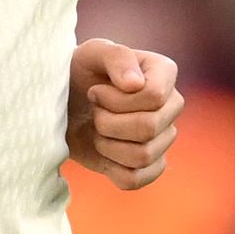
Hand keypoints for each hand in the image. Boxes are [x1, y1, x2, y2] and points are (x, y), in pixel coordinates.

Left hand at [67, 38, 181, 189]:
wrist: (64, 103)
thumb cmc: (79, 72)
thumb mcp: (90, 54)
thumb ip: (116, 57)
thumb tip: (136, 84)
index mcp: (164, 73)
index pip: (154, 96)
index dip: (116, 100)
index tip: (94, 91)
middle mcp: (171, 105)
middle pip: (149, 128)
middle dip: (108, 123)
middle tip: (93, 112)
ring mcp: (163, 137)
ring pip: (143, 156)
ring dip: (107, 145)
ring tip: (96, 130)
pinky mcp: (149, 165)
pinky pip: (137, 179)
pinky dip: (112, 169)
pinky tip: (102, 152)